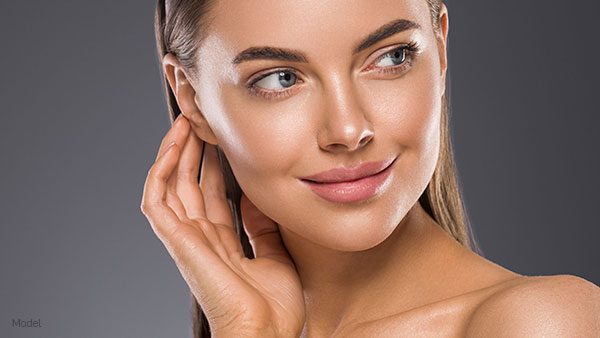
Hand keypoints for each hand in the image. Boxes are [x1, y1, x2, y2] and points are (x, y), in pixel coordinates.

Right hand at [140, 114, 304, 336]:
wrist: (266, 334)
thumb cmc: (273, 308)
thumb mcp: (274, 254)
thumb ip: (261, 227)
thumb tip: (254, 197)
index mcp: (221, 242)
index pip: (210, 195)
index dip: (212, 165)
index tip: (220, 138)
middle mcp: (200, 237)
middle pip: (189, 184)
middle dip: (193, 150)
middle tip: (201, 119)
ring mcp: (186, 238)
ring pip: (170, 185)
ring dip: (175, 152)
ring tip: (186, 121)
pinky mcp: (176, 240)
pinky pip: (157, 200)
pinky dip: (160, 172)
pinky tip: (173, 146)